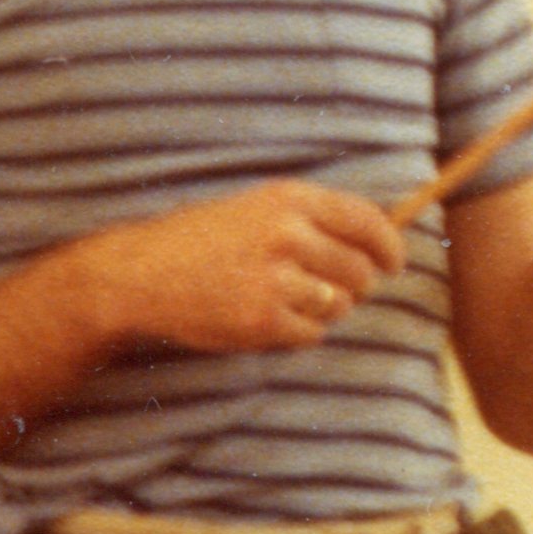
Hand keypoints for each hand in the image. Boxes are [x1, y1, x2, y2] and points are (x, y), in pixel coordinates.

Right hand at [78, 180, 402, 354]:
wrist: (139, 274)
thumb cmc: (201, 240)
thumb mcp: (256, 208)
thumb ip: (313, 219)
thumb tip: (380, 239)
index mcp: (289, 199)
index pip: (368, 222)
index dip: (389, 247)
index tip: (393, 263)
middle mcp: (287, 235)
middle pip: (362, 271)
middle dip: (354, 285)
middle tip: (327, 288)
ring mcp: (275, 279)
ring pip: (340, 304)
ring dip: (324, 309)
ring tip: (284, 298)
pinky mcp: (263, 320)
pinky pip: (312, 334)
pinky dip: (297, 332)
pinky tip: (264, 317)